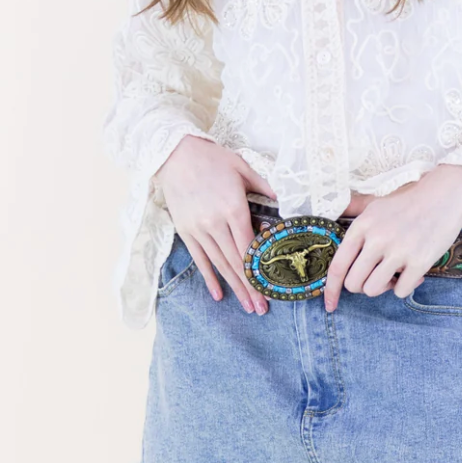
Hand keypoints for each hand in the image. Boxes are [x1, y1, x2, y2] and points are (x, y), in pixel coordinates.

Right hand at [154, 136, 276, 314]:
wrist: (176, 154)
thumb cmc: (213, 158)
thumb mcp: (243, 168)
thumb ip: (265, 187)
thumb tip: (286, 201)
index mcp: (234, 209)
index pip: (250, 248)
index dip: (260, 272)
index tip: (271, 289)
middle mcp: (216, 224)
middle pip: (236, 262)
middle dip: (250, 288)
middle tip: (262, 309)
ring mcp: (199, 229)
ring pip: (220, 264)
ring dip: (234, 288)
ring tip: (247, 306)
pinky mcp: (186, 231)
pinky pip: (200, 259)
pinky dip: (210, 278)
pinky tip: (219, 295)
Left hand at [323, 163, 461, 311]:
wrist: (444, 196)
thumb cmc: (407, 202)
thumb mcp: (375, 204)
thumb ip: (353, 212)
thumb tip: (330, 216)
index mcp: (362, 225)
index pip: (338, 265)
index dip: (330, 289)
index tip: (330, 305)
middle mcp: (377, 238)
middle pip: (353, 283)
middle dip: (362, 286)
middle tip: (376, 275)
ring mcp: (398, 250)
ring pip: (373, 290)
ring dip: (383, 287)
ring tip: (395, 273)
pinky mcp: (419, 261)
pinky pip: (400, 291)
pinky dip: (405, 287)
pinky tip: (413, 273)